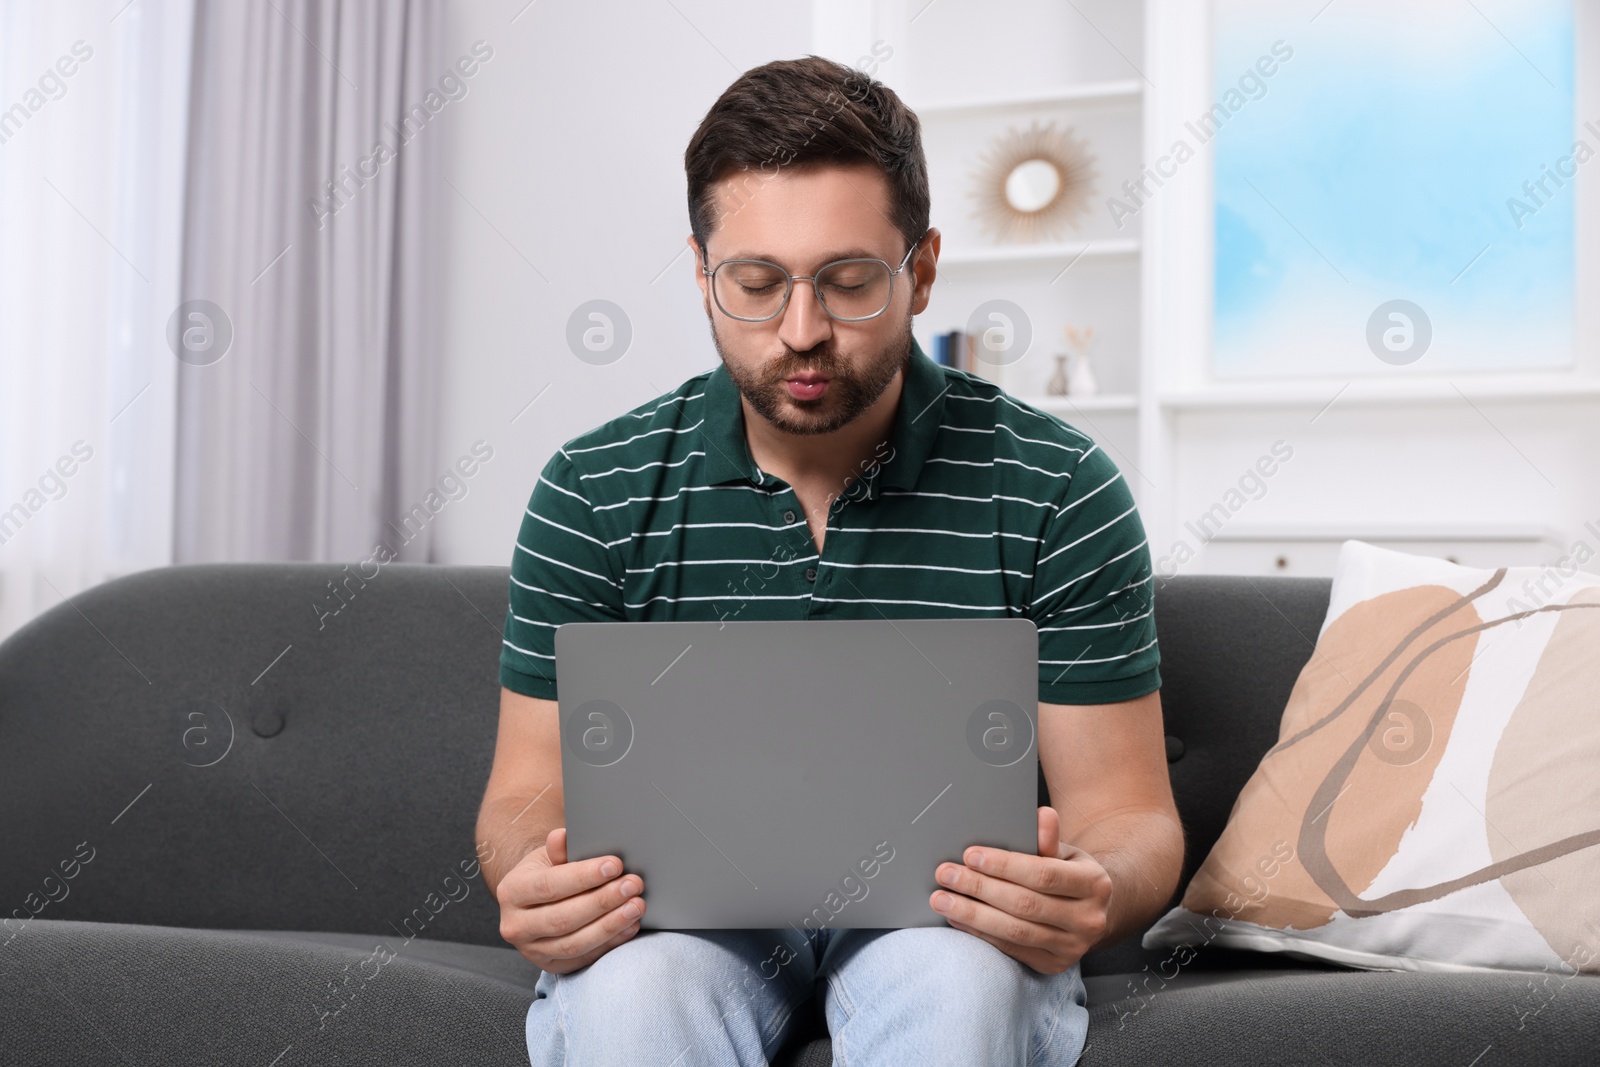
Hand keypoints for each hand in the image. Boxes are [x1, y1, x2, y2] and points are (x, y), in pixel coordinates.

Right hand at [495, 827, 646, 973]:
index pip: (549, 885)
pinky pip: (584, 958)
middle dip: (602, 901)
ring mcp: (532, 951)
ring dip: (610, 925)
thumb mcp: (546, 856)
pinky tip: (630, 926)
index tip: (615, 865)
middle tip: (633, 885)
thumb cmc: (546, 872)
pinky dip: (610, 943)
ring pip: (574, 943)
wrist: (534, 901)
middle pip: (563, 918)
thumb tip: (562, 836)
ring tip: (636, 906)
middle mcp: (515, 926)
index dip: (584, 876)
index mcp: (511, 892)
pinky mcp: (551, 967)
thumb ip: (558, 849)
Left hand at [928, 806, 1110, 974]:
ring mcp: (1073, 947)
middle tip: (946, 874)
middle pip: (1025, 904)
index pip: (1043, 874)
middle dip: (980, 888)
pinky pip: (1011, 949)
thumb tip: (1042, 815)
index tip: (970, 855)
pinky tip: (958, 918)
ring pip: (1015, 932)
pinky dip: (981, 933)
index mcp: (1094, 884)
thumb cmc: (1069, 875)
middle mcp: (1088, 920)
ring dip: (973, 914)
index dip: (1004, 865)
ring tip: (942, 899)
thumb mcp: (1066, 854)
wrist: (1092, 912)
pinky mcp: (1054, 965)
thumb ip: (1049, 839)